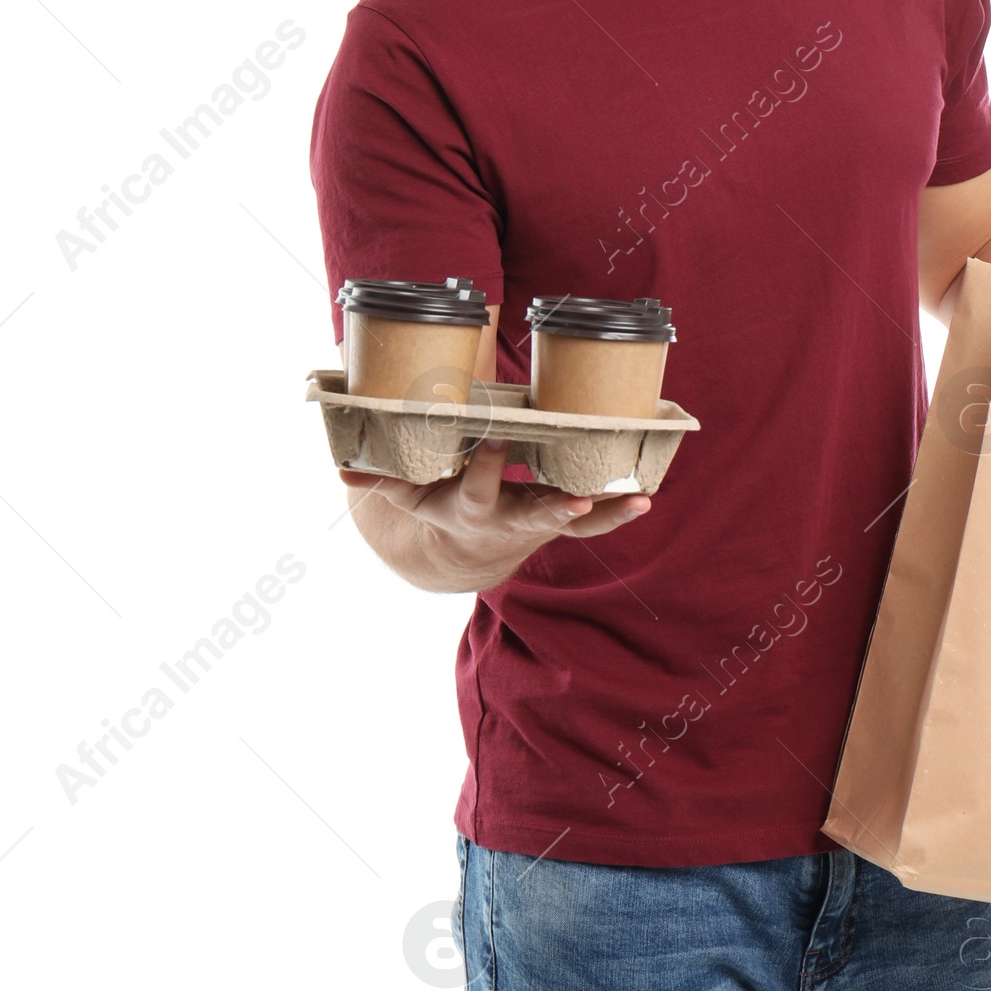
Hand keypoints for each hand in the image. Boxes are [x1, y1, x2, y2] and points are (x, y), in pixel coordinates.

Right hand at [338, 437, 652, 588]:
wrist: (467, 555)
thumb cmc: (438, 509)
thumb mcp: (408, 500)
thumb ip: (382, 482)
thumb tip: (342, 467)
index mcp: (471, 509)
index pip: (476, 486)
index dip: (483, 464)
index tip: (491, 435)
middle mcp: (510, 520)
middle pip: (534, 514)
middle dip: (554, 506)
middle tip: (578, 499)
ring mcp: (541, 523)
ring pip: (576, 523)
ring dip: (607, 514)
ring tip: (640, 502)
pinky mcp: (563, 522)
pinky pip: (595, 522)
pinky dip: (619, 512)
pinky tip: (647, 497)